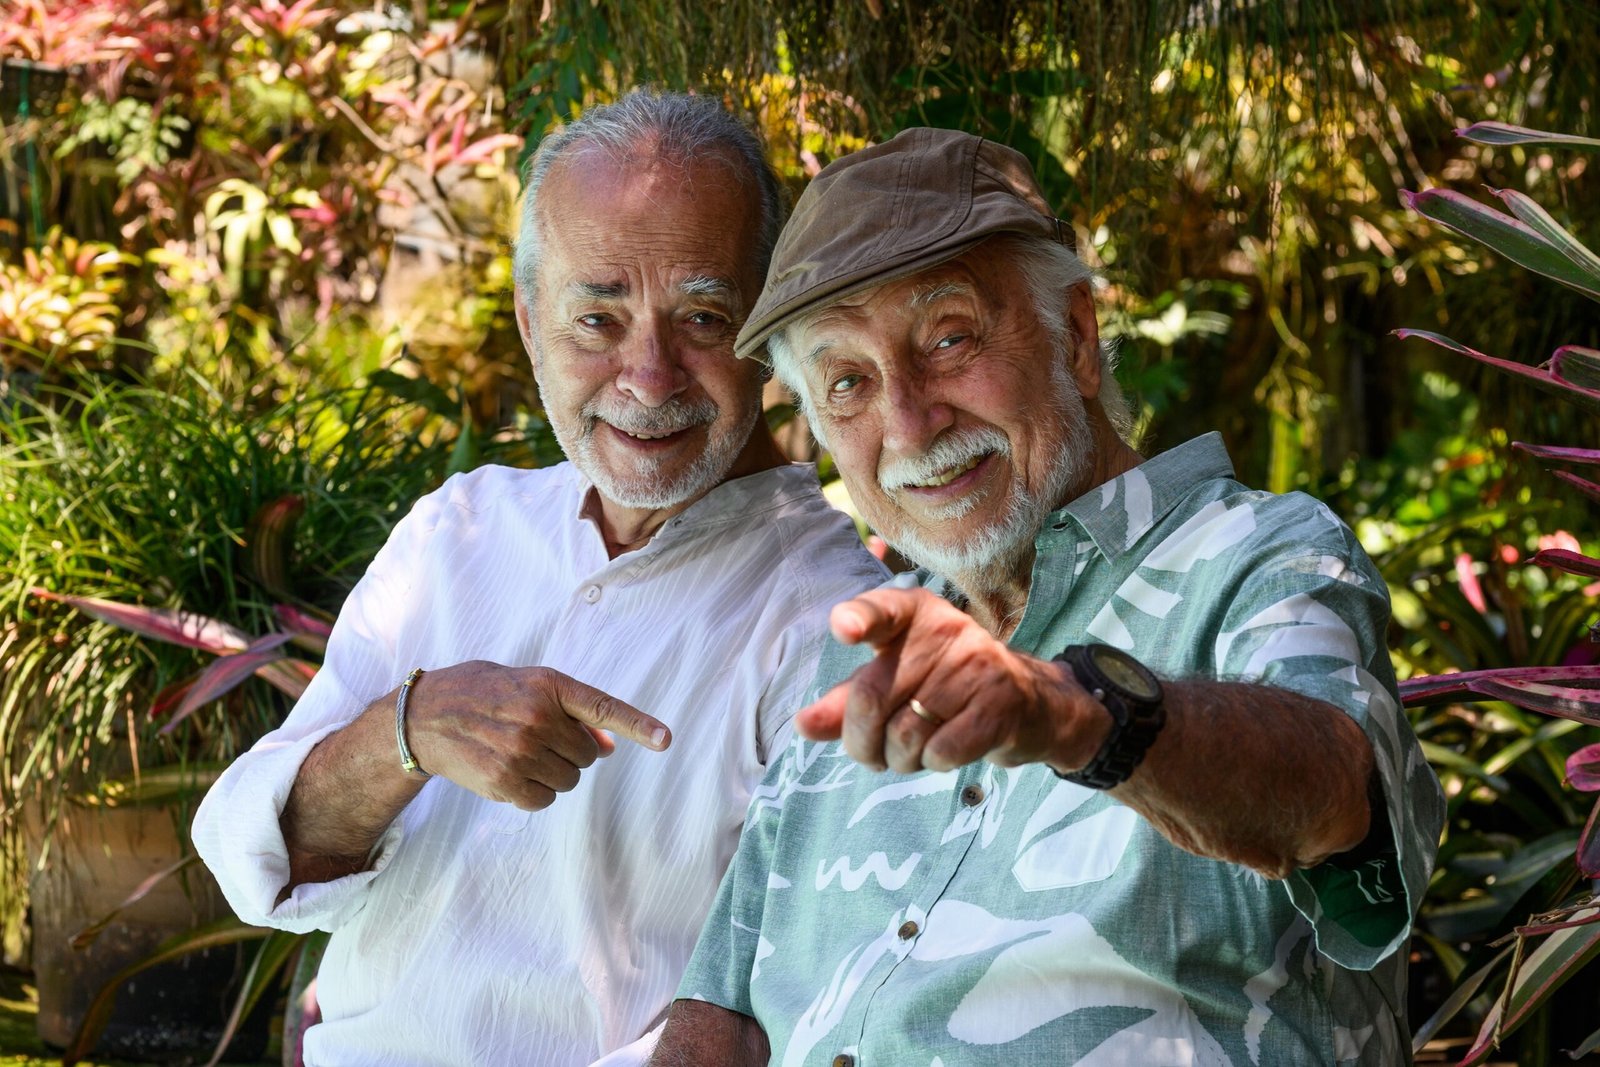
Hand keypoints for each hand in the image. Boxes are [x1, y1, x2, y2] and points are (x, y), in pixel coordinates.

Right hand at [404, 660, 668, 809]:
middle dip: (569, 751)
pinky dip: (533, 792)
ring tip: (518, 751)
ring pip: (568, 780)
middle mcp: (537, 717)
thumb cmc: (485, 694)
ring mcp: (520, 751)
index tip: (665, 740)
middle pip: (587, 755)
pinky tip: (508, 772)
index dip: (638, 725)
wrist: (424, 716)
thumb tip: (607, 744)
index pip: (603, 708)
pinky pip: (543, 800)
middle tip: (536, 737)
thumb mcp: (529, 686)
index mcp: (549, 686)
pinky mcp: (503, 781)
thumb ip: (571, 711)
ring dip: (551, 772)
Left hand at [794, 588, 1106, 774]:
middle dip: (863, 742)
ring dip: (900, 760)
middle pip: (871, 696)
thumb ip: (847, 703)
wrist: (1031, 707)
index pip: (882, 610)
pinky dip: (934, 764)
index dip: (860, 619)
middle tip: (876, 754)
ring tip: (917, 750)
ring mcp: (978, 665)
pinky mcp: (1001, 705)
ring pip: (904, 734)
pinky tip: (948, 750)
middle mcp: (947, 630)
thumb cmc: (946, 692)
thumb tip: (803, 724)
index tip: (844, 628)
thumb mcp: (895, 685)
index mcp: (915, 615)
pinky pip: (941, 752)